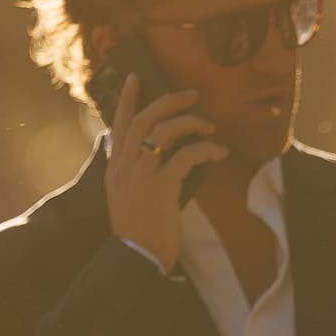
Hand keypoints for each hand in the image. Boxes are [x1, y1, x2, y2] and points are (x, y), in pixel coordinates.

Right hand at [104, 75, 224, 269]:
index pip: (119, 124)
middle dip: (169, 101)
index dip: (128, 99)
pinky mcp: (160, 188)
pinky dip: (205, 149)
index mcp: (116, 168)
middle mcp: (124, 167)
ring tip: (210, 126)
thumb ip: (137, 173)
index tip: (136, 77)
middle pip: (144, 119)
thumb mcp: (127, 197)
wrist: (136, 258)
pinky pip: (186, 157)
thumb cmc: (139, 230)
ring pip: (164, 132)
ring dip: (192, 123)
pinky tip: (219, 152)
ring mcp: (141, 176)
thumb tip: (162, 153)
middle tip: (192, 94)